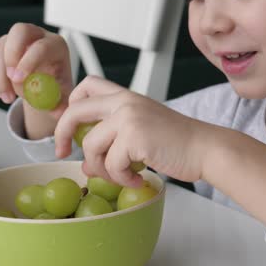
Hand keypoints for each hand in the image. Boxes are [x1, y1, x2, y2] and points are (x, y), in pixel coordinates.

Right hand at [0, 23, 72, 116]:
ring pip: (0, 48)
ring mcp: (16, 40)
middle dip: (11, 56)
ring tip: (8, 98)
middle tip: (11, 79)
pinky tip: (2, 92)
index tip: (19, 80)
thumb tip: (57, 111)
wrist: (45, 85)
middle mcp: (36, 36)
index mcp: (55, 45)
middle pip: (19, 31)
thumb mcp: (62, 97)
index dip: (28, 62)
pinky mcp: (1, 47)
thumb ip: (61, 105)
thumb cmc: (56, 86)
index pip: (41, 46)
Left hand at [54, 76, 207, 186]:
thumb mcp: (142, 130)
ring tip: (122, 176)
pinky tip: (137, 179)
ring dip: (101, 169)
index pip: (86, 86)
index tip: (68, 129)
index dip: (70, 106)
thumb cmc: (178, 143)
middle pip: (74, 112)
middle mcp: (124, 102)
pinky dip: (121, 179)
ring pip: (90, 147)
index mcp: (125, 96)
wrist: (205, 149)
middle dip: (60, 135)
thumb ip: (113, 140)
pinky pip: (111, 165)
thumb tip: (86, 165)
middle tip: (61, 154)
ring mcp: (128, 118)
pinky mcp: (134, 137)